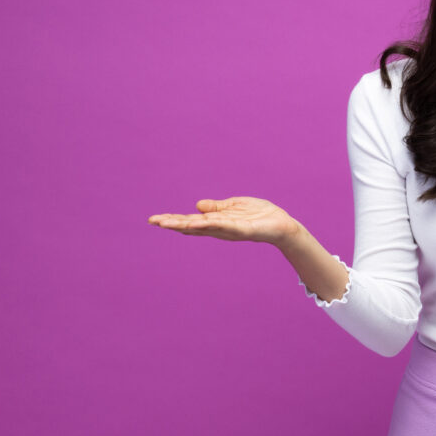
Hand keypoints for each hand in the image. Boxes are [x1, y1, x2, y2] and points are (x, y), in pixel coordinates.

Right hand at [148, 197, 302, 246]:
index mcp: (217, 221)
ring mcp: (229, 230)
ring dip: (184, 225)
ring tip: (166, 223)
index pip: (191, 221)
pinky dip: (208, 224)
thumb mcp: (234, 206)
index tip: (155, 219)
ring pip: (203, 227)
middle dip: (173, 223)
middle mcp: (220, 228)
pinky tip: (194, 222)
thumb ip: (217, 207)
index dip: (174, 220)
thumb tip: (197, 205)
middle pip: (192, 226)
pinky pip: (222, 225)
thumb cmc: (260, 215)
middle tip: (153, 221)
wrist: (282, 225)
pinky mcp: (241, 229)